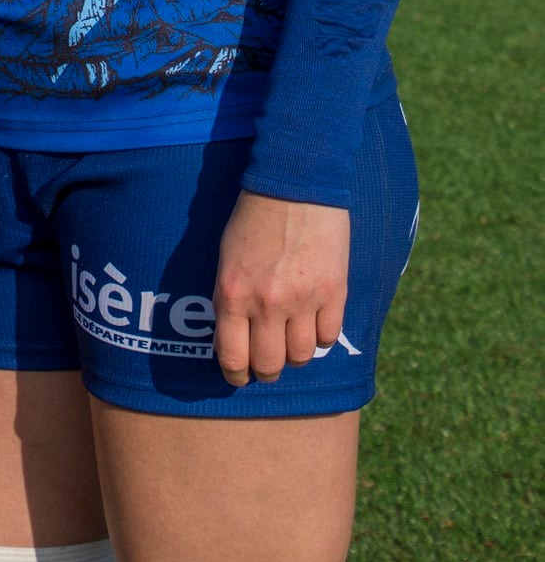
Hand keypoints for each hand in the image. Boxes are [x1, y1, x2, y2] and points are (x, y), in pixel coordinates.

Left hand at [212, 192, 349, 387]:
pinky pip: (329, 336)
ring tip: (292, 340)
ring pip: (301, 356)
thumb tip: (234, 338)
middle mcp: (267, 304)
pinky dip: (321, 336)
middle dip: (267, 370)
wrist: (294, 185)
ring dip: (295, 354)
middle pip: (269, 365)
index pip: (232, 358)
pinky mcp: (334, 292)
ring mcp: (304, 300)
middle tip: (268, 363)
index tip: (240, 376)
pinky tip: (315, 323)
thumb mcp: (226, 259)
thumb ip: (229, 299)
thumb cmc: (252, 219)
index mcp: (233, 295)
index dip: (236, 375)